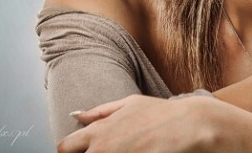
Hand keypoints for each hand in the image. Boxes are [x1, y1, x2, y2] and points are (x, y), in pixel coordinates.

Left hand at [57, 95, 215, 152]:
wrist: (186, 126)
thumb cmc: (160, 113)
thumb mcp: (129, 103)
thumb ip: (100, 112)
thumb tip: (78, 115)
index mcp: (98, 132)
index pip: (64, 148)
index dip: (72, 151)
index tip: (83, 151)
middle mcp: (101, 149)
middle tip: (108, 152)